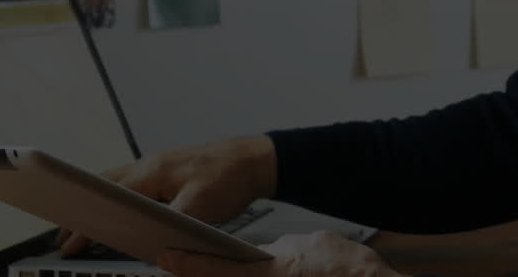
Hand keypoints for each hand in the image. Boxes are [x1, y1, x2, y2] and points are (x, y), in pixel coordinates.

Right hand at [57, 135, 276, 255]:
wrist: (256, 159)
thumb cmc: (231, 178)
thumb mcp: (201, 207)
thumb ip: (173, 223)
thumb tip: (151, 244)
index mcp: (152, 172)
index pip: (109, 196)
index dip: (88, 220)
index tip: (69, 239)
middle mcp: (150, 165)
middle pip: (105, 187)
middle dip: (84, 212)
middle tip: (65, 237)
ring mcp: (159, 165)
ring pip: (119, 183)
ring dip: (100, 204)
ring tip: (84, 227)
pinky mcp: (169, 170)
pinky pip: (135, 183)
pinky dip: (119, 198)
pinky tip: (119, 213)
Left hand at [158, 231, 407, 276]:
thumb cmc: (350, 271)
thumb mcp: (314, 244)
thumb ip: (285, 248)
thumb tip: (271, 252)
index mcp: (269, 275)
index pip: (216, 269)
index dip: (187, 265)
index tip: (167, 258)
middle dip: (204, 273)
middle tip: (182, 263)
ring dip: (230, 273)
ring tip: (253, 263)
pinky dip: (257, 276)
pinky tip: (290, 269)